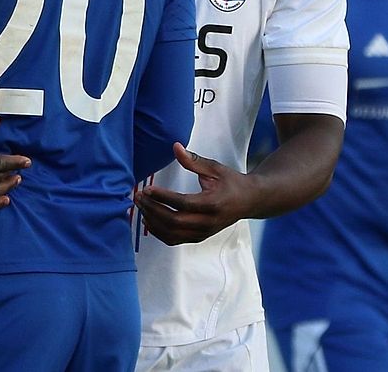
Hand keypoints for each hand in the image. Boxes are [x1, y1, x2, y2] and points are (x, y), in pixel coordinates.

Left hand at [133, 143, 253, 245]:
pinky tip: (149, 220)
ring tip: (141, 207)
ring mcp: (203, 232)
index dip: (163, 197)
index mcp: (213, 203)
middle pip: (174, 221)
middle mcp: (208, 222)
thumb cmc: (232, 182)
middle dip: (153, 209)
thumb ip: (193, 160)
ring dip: (153, 222)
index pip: (183, 203)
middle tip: (139, 197)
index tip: (147, 189)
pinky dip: (159, 232)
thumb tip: (175, 147)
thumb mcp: (215, 168)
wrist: (249, 201)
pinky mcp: (199, 237)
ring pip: (172, 234)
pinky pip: (175, 240)